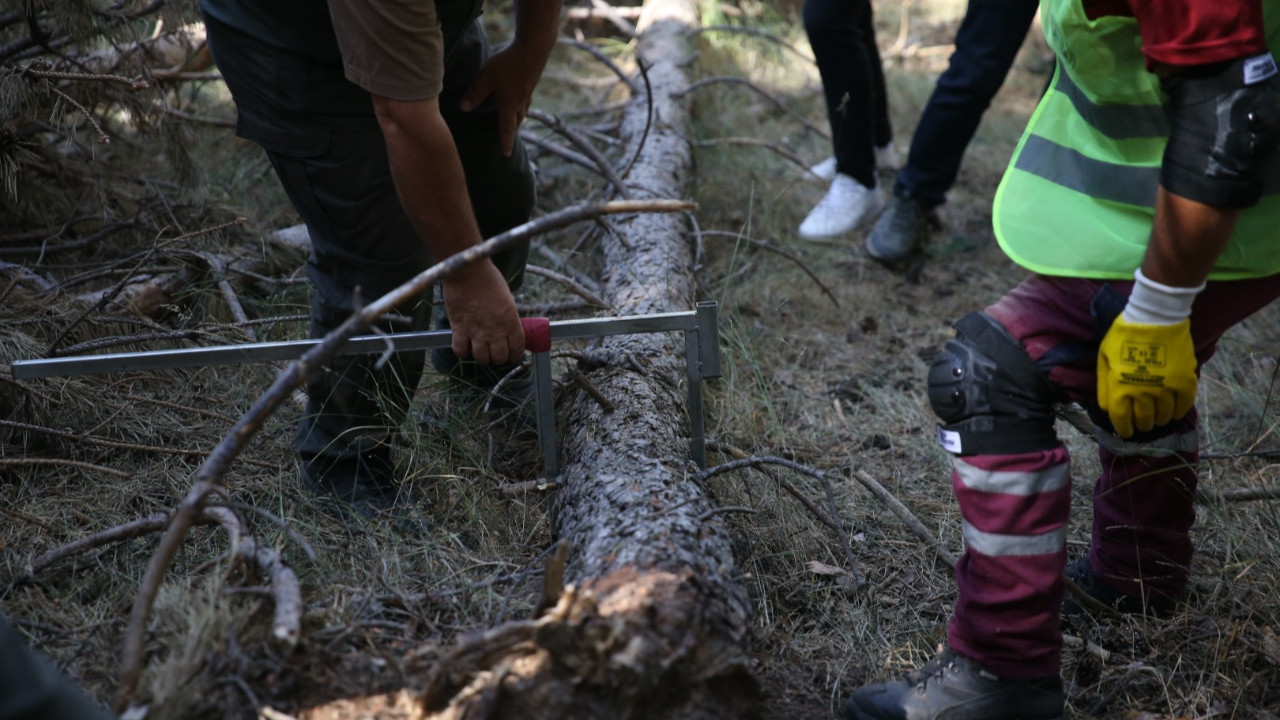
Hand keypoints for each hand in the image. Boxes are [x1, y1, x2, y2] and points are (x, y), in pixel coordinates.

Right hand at [441, 262, 524, 364]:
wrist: (468, 272)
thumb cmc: (489, 280)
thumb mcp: (508, 299)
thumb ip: (508, 317)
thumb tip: (508, 327)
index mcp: (511, 322)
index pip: (517, 349)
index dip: (515, 354)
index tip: (512, 354)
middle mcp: (495, 331)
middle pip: (499, 358)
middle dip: (498, 358)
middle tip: (495, 353)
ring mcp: (476, 332)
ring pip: (481, 358)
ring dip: (482, 357)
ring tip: (480, 350)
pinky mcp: (459, 329)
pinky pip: (460, 350)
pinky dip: (462, 351)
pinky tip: (464, 345)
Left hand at [460, 41, 548, 156]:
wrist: (533, 49)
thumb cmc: (508, 64)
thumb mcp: (487, 78)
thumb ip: (475, 93)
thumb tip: (463, 108)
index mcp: (509, 104)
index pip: (506, 128)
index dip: (506, 142)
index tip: (506, 154)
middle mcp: (520, 101)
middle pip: (517, 121)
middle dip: (512, 131)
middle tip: (509, 138)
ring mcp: (528, 91)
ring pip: (523, 110)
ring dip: (518, 118)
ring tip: (514, 120)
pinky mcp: (532, 81)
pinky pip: (526, 99)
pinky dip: (522, 104)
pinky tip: (519, 97)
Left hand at [1097, 315, 1196, 436]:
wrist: (1154, 318)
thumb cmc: (1123, 336)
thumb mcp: (1103, 358)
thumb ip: (1104, 384)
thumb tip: (1106, 407)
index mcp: (1119, 387)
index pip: (1121, 418)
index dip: (1124, 428)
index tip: (1127, 431)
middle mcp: (1141, 392)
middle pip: (1144, 419)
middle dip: (1142, 424)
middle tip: (1143, 424)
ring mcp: (1164, 388)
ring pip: (1164, 415)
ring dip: (1160, 420)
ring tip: (1158, 419)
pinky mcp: (1184, 381)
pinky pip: (1183, 404)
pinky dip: (1179, 411)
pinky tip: (1175, 412)